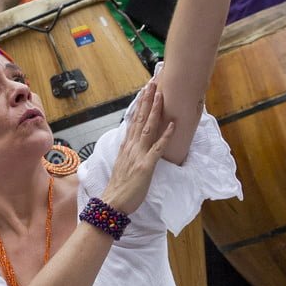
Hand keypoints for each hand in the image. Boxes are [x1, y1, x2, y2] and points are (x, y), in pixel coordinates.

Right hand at [98, 81, 175, 216]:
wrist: (113, 203)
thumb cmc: (119, 187)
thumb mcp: (122, 164)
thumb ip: (128, 151)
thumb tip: (133, 141)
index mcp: (127, 146)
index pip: (133, 119)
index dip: (140, 104)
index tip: (145, 90)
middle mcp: (131, 146)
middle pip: (140, 118)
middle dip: (148, 100)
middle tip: (153, 82)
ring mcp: (138, 154)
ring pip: (148, 127)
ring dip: (155, 110)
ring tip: (161, 94)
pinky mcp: (145, 165)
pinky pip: (157, 148)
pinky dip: (165, 135)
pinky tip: (172, 124)